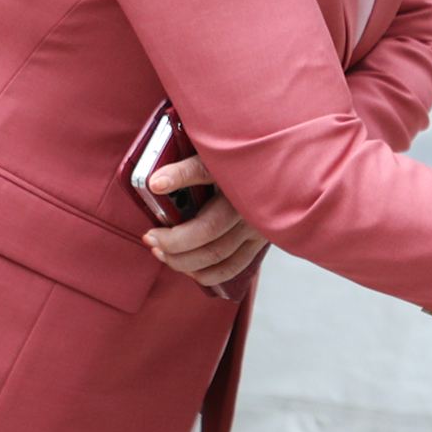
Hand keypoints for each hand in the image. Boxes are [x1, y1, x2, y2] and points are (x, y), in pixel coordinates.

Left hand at [143, 154, 267, 289]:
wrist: (281, 172)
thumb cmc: (244, 163)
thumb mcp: (218, 156)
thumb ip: (189, 166)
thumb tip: (156, 182)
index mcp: (237, 173)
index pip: (203, 171)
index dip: (178, 177)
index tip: (155, 183)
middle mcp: (249, 202)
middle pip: (207, 230)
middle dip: (172, 240)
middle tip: (150, 237)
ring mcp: (256, 226)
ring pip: (216, 254)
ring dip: (182, 259)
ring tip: (161, 252)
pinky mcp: (260, 241)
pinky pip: (231, 267)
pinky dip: (206, 274)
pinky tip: (188, 268)